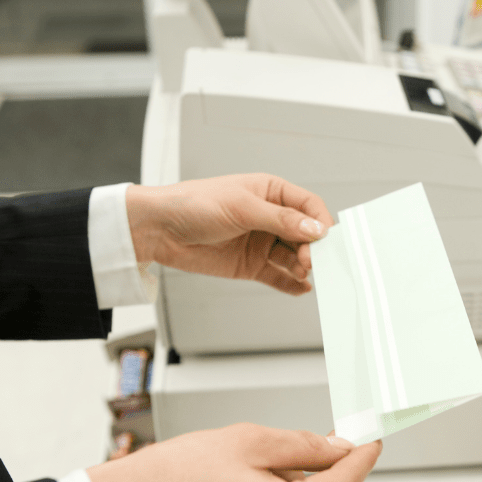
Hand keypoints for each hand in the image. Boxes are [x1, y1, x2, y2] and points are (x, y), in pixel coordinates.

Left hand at [125, 174, 334, 294]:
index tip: (323, 239)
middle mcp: (270, 218)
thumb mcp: (241, 206)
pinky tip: (300, 288)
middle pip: (306, 235)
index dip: (320, 223)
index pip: (308, 206)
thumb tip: (314, 229)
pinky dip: (292, 284)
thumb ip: (280, 219)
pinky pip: (279, 276)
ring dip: (302, 267)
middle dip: (312, 249)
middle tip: (310, 261)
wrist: (158, 229)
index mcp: (270, 192)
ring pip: (294, 257)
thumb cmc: (193, 204)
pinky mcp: (251, 265)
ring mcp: (262, 242)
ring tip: (301, 273)